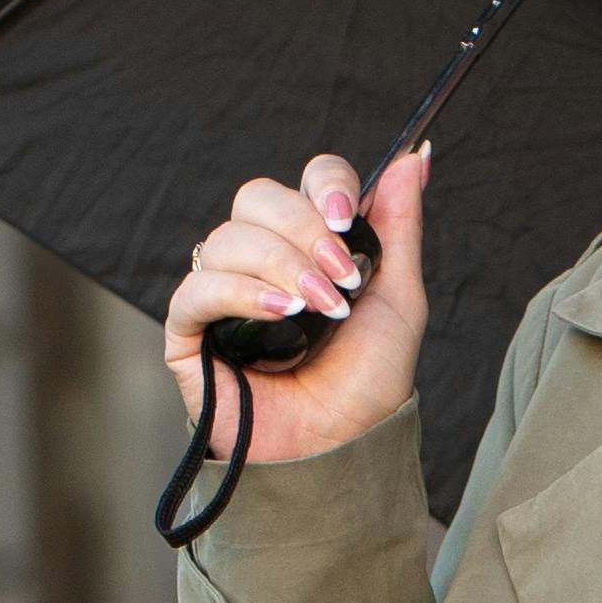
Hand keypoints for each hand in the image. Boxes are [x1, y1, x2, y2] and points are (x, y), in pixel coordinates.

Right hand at [161, 140, 431, 462]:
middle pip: (256, 197)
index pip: (301, 181)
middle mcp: (259, 259)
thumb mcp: (398, 297)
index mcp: (305, 244)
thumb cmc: (367, 382)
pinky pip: (198, 288)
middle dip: (302, 229)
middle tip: (340, 277)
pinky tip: (279, 315)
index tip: (346, 217)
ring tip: (317, 311)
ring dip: (281, 267)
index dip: (322, 185)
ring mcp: (220, 293)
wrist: (342, 447)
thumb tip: (413, 155)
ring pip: (228, 239)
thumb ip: (399, 224)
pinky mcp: (188, 333)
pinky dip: (240, 292)